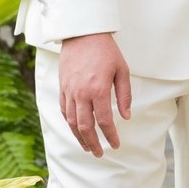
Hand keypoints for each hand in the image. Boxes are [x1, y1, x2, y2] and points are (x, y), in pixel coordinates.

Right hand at [57, 32, 132, 156]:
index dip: (110, 136)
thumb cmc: (106, 50)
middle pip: (85, 126)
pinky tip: (76, 129)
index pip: (104, 121)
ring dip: (79, 137)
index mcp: (98, 90)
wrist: (82, 33)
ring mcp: (69, 91)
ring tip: (87, 147)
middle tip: (100, 153)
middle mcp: (81, 93)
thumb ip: (124, 95)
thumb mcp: (121, 70)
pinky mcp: (62, 87)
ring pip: (71, 122)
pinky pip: (63, 110)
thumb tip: (126, 116)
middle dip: (93, 143)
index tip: (115, 145)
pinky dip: (69, 122)